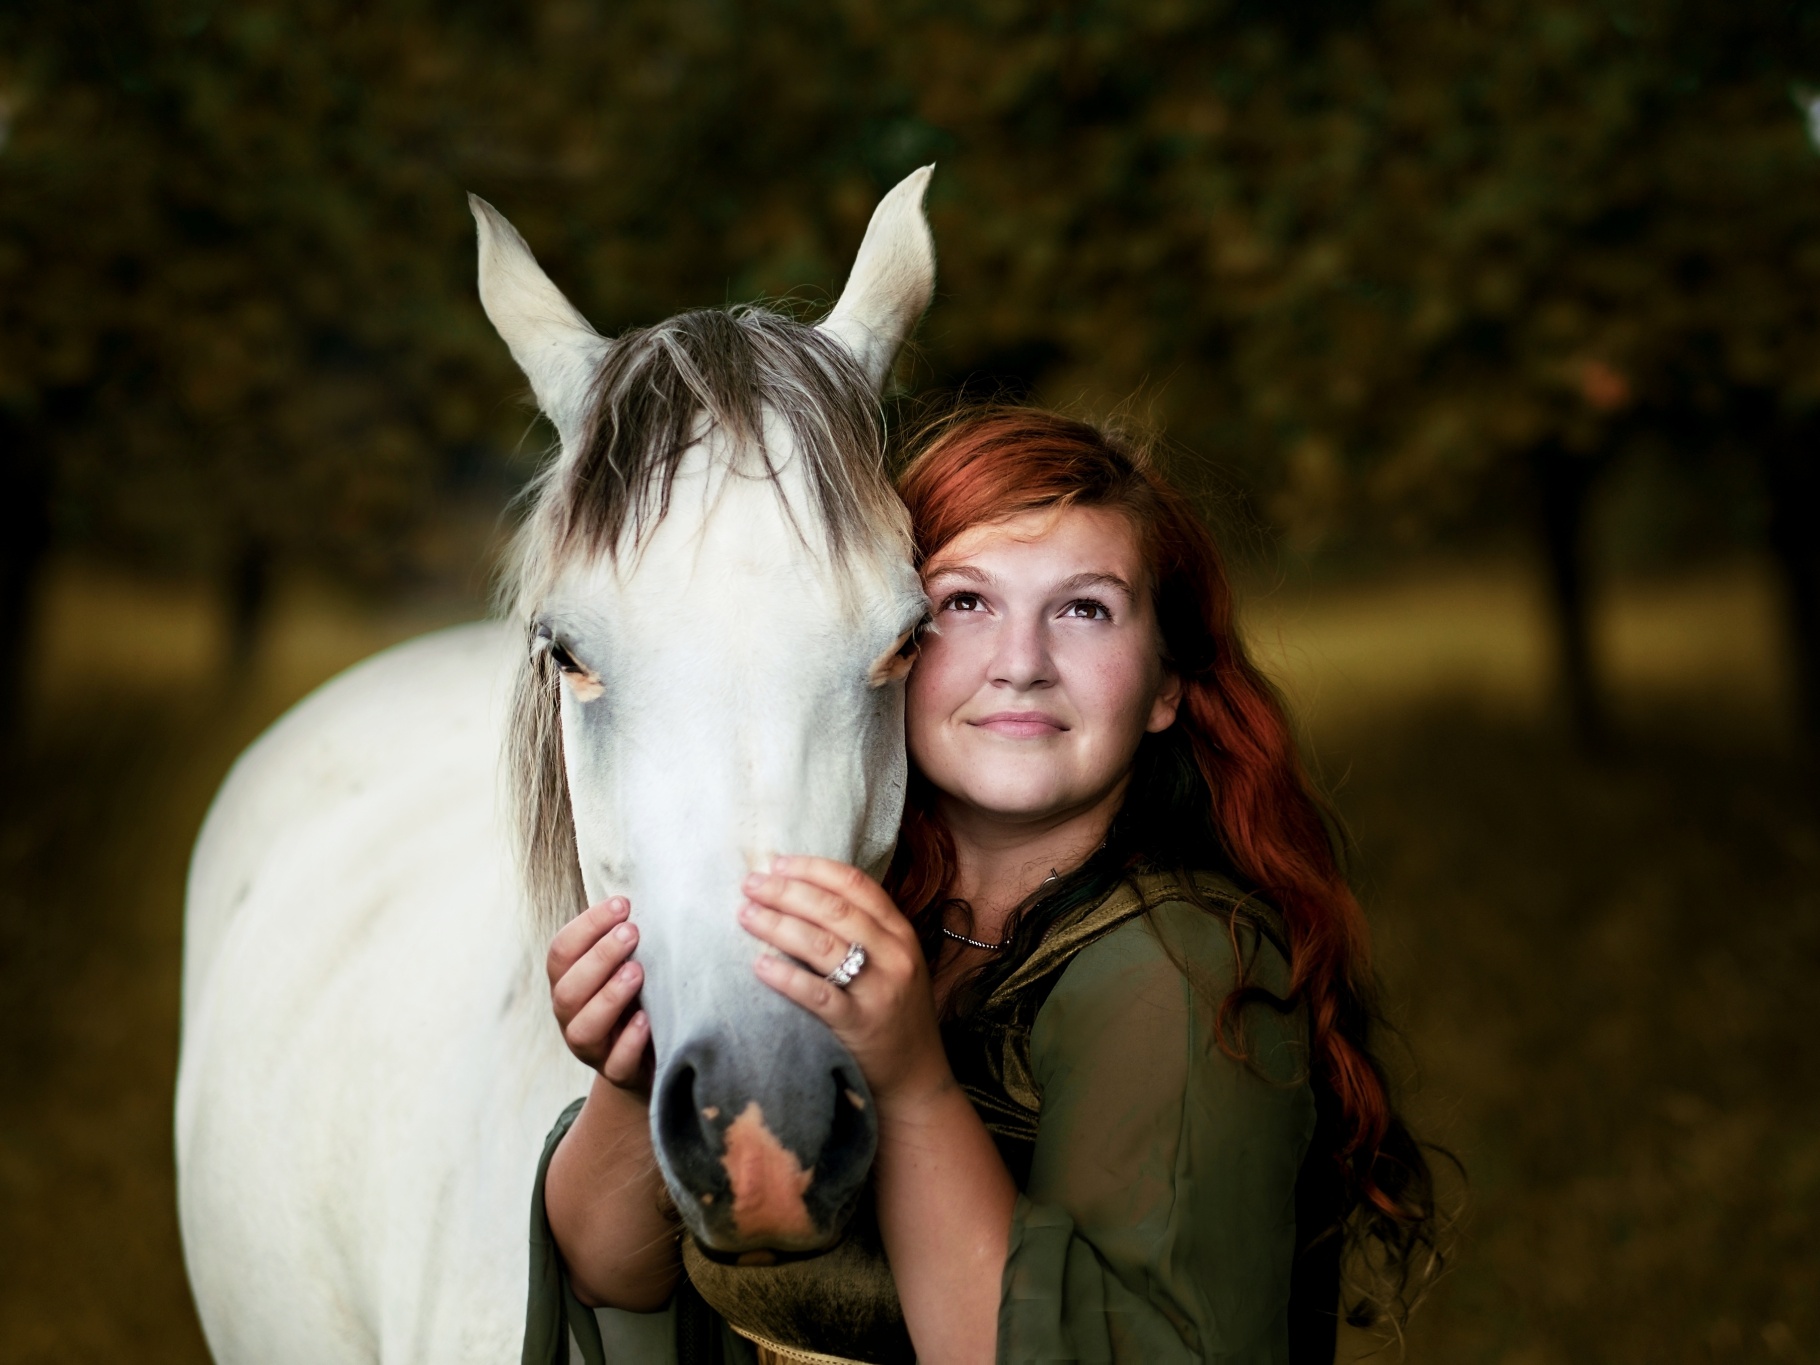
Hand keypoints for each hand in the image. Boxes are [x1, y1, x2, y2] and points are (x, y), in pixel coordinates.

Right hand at [547, 896, 653, 1093]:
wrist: (647, 1060)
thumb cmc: (634, 998)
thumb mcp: (624, 966)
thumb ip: (622, 939)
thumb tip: (638, 894)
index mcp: (568, 982)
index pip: (561, 951)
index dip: (587, 926)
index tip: (622, 904)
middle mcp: (571, 1015)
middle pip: (568, 988)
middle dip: (598, 957)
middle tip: (632, 932)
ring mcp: (592, 1048)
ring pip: (583, 1028)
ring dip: (609, 997)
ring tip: (637, 972)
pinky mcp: (617, 1074)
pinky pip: (616, 1062)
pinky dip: (629, 1041)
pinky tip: (646, 1020)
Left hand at [739, 856, 950, 1108]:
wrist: (916, 1077)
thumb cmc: (895, 1013)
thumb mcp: (894, 962)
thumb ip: (864, 931)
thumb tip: (803, 895)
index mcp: (901, 933)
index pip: (856, 884)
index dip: (813, 869)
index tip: (777, 863)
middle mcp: (894, 956)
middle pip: (834, 909)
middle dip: (787, 892)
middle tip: (750, 884)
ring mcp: (879, 991)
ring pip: (822, 945)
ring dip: (778, 925)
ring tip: (746, 915)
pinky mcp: (860, 1025)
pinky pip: (818, 994)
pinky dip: (786, 977)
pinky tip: (759, 965)